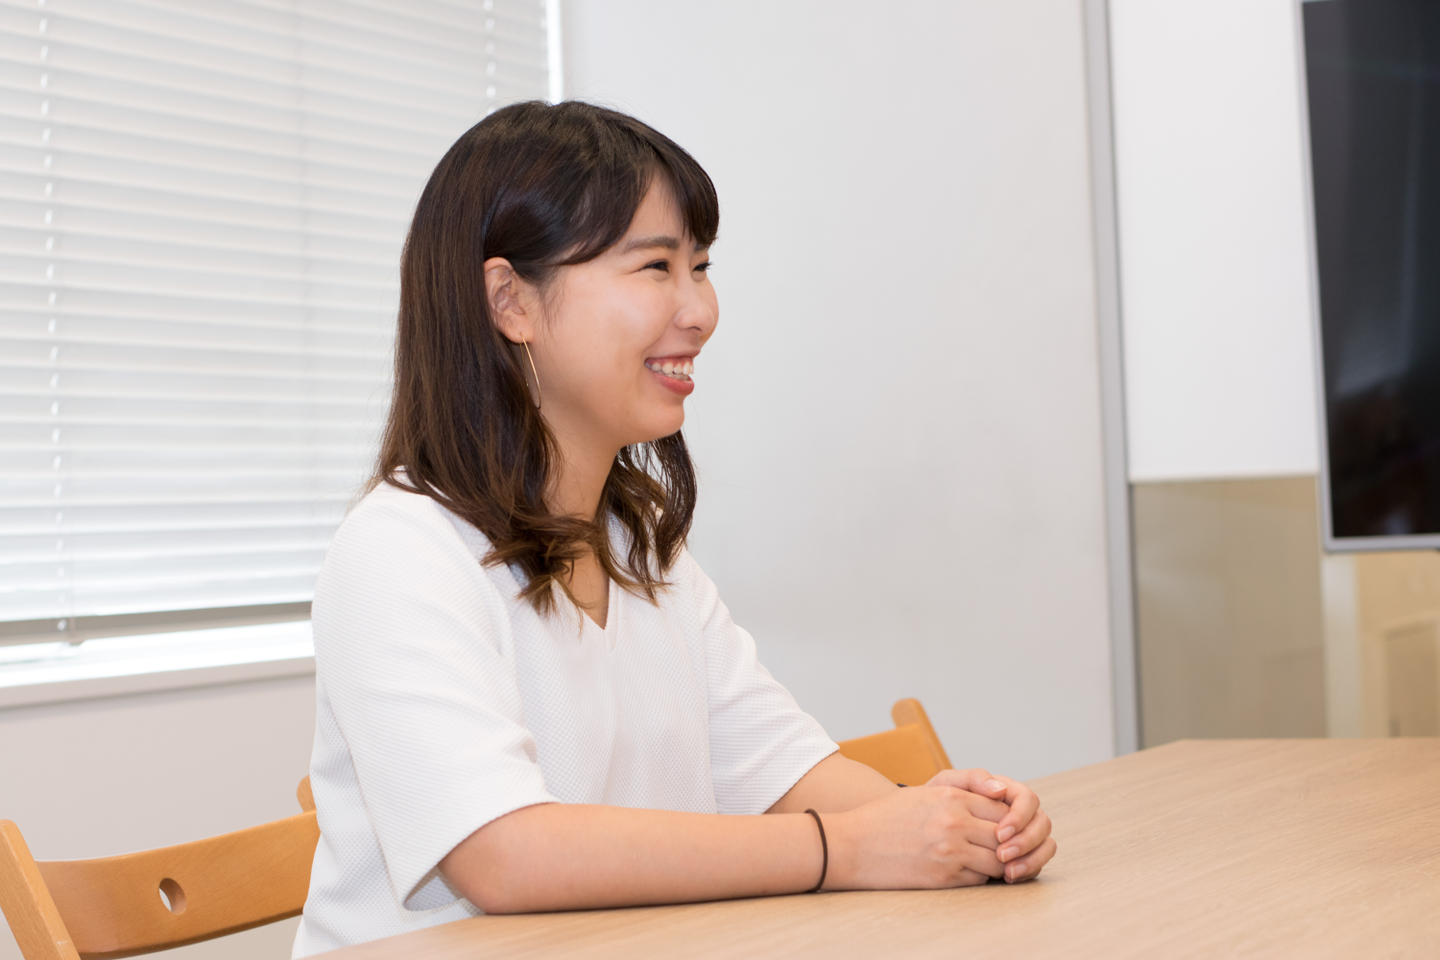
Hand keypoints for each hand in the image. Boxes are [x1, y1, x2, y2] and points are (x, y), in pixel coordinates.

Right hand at [823, 783, 1009, 889]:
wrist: (851, 844)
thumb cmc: (885, 817)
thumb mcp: (922, 793)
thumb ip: (959, 794)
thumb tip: (994, 800)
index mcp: (951, 797)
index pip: (1002, 810)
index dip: (1010, 822)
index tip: (1005, 829)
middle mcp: (955, 822)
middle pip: (1006, 836)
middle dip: (1009, 844)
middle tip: (1005, 850)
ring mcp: (950, 851)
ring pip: (998, 862)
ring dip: (997, 864)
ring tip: (989, 862)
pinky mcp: (944, 878)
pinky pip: (979, 880)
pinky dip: (979, 877)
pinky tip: (968, 872)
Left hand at [926, 768, 1055, 882]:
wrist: (925, 824)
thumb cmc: (937, 801)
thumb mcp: (949, 784)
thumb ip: (973, 779)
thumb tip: (1000, 787)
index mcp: (1007, 792)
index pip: (1028, 800)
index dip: (1019, 817)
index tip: (999, 834)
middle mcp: (1020, 812)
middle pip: (1042, 823)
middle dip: (1026, 841)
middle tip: (1003, 855)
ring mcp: (1024, 834)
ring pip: (1046, 844)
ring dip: (1032, 859)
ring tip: (1008, 872)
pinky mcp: (1022, 854)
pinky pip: (1037, 862)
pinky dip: (1028, 870)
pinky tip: (1009, 877)